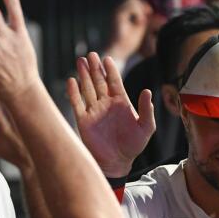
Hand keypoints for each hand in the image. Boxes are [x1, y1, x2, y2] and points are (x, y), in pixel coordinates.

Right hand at [0, 95, 31, 169]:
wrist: (34, 161)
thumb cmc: (14, 155)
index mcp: (5, 129)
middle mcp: (16, 123)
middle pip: (9, 101)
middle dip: (2, 92)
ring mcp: (25, 121)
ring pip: (19, 102)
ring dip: (13, 94)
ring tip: (7, 89)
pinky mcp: (33, 119)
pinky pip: (27, 105)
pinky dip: (22, 100)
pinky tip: (20, 96)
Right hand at [66, 52, 155, 176]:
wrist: (117, 163)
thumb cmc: (133, 146)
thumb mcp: (146, 128)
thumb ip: (147, 110)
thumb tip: (147, 91)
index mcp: (121, 103)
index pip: (115, 82)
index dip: (111, 70)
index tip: (107, 58)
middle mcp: (106, 104)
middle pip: (99, 81)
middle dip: (95, 68)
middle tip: (91, 54)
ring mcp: (94, 111)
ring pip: (87, 89)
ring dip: (84, 75)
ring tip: (80, 61)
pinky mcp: (83, 120)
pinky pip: (77, 103)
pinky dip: (73, 92)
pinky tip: (71, 80)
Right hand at [104, 0, 152, 63]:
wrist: (118, 52)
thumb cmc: (127, 42)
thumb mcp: (138, 27)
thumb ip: (142, 18)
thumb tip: (149, 10)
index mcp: (121, 12)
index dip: (142, 4)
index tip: (149, 13)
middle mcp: (117, 10)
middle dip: (142, 4)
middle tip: (148, 15)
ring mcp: (116, 12)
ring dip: (140, 8)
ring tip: (142, 21)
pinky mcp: (117, 16)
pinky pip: (130, 6)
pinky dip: (138, 12)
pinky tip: (140, 22)